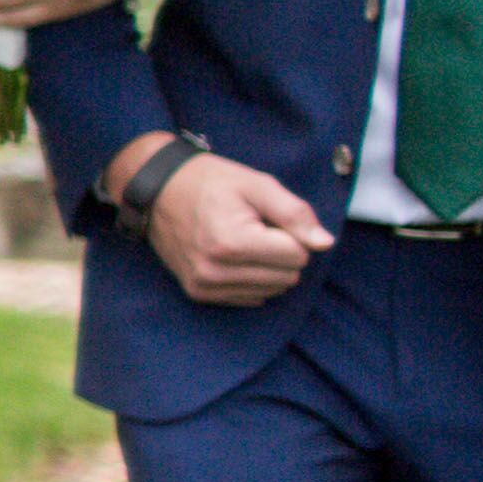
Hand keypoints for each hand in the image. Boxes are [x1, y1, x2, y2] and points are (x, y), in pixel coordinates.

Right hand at [118, 138, 328, 306]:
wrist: (157, 191)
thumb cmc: (211, 183)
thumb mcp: (257, 185)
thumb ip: (295, 214)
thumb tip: (324, 244)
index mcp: (231, 242)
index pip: (298, 256)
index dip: (291, 234)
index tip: (266, 218)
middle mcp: (215, 270)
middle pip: (287, 277)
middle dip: (281, 253)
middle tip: (255, 229)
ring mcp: (204, 285)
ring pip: (271, 291)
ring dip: (267, 268)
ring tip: (242, 242)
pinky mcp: (199, 293)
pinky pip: (251, 298)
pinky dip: (252, 279)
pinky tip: (232, 258)